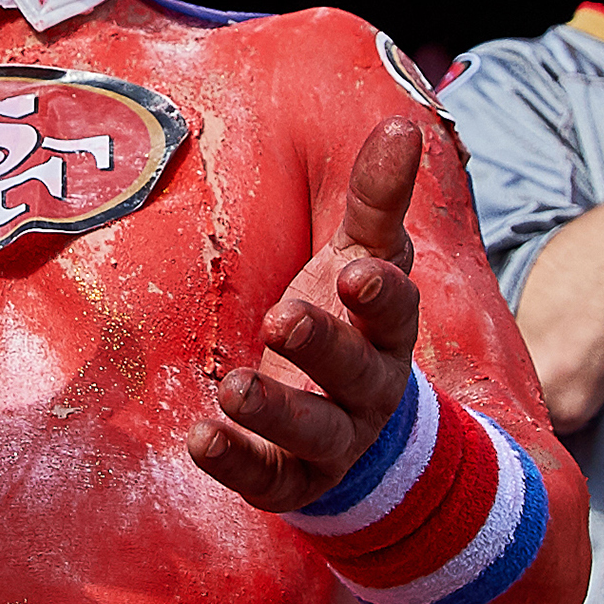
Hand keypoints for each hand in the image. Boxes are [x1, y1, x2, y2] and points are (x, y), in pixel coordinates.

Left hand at [188, 120, 423, 512]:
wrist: (357, 432)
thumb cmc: (350, 323)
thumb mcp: (361, 258)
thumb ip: (377, 200)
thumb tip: (402, 124)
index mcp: (387, 331)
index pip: (395, 310)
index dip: (382, 293)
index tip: (357, 271)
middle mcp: (369, 389)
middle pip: (355, 371)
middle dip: (323, 345)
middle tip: (283, 318)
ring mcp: (333, 440)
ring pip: (314, 430)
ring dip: (276, 410)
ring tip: (234, 388)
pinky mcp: (292, 479)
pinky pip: (268, 478)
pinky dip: (236, 462)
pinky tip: (201, 439)